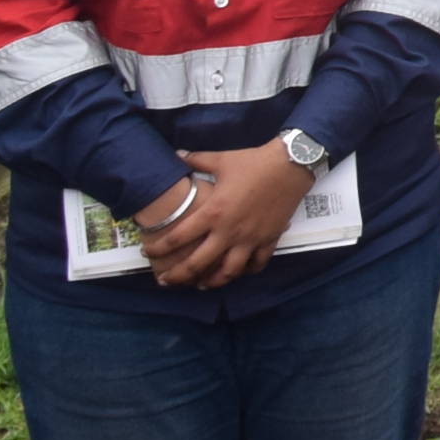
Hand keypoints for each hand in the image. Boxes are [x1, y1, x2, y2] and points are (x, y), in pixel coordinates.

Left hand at [142, 140, 307, 289]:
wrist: (291, 164)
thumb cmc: (254, 162)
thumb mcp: (222, 159)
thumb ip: (196, 159)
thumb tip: (176, 154)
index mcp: (213, 213)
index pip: (177, 238)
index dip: (158, 249)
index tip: (148, 253)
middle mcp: (228, 231)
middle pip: (198, 264)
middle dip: (177, 276)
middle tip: (165, 280)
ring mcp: (250, 239)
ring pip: (227, 272)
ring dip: (211, 282)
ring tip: (200, 285)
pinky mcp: (268, 239)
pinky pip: (256, 264)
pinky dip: (245, 271)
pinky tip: (237, 272)